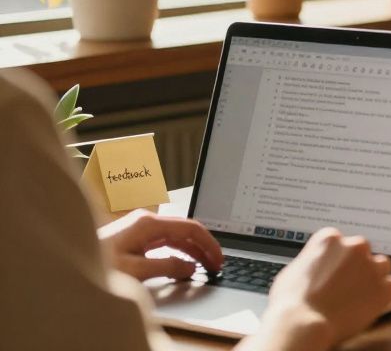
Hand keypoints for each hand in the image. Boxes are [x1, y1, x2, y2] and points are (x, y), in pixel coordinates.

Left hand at [97, 210, 222, 280]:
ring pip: (177, 237)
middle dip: (204, 248)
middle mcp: (147, 222)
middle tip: (216, 265)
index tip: (218, 258)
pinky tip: (184, 265)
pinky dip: (179, 253)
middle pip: (186, 231)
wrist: (70, 265)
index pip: (190, 228)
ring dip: (193, 251)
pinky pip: (166, 243)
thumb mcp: (136, 269)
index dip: (209, 243)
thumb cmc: (98, 264)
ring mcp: (142, 229)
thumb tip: (190, 267)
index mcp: (148, 223)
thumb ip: (167, 266)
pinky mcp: (137, 238)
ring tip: (205, 267)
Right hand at [254, 228, 390, 350]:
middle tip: (345, 285)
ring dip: (373, 277)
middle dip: (356, 266)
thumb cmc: (291, 302)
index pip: (341, 242)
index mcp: (330, 238)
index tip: (335, 270)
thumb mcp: (293, 270)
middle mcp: (355, 246)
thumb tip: (316, 265)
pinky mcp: (385, 286)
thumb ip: (313, 261)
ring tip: (358, 295)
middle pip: (362, 251)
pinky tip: (370, 304)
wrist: (303, 323)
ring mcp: (372, 266)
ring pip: (381, 265)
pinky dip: (384, 294)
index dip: (337, 259)